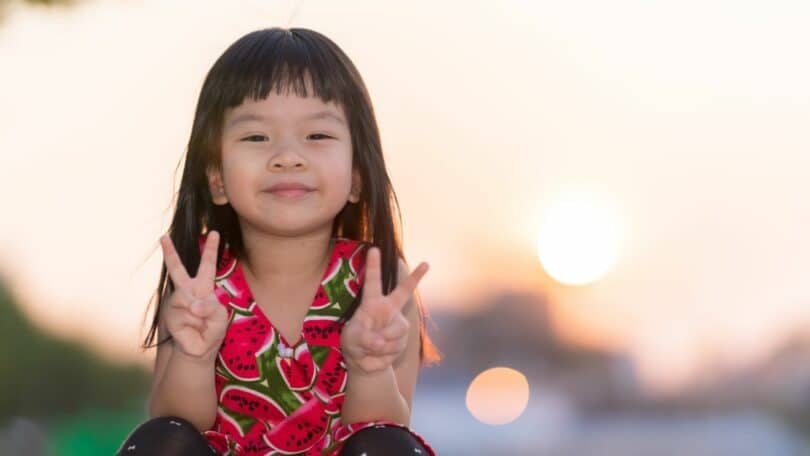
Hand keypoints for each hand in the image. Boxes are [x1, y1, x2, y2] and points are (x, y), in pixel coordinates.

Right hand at [159, 231, 229, 363]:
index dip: (211, 250)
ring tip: (202, 323)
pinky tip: (192, 328)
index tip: (214, 233)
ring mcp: (176, 302)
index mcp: (204, 287)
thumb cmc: (212, 330)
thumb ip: (211, 307)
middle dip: (170, 253)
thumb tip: (193, 304)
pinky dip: (194, 320)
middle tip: (163, 237)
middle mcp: (188, 291)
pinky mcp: (170, 314)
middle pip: (178, 270)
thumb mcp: (221, 317)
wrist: (199, 349)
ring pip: (188, 299)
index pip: (208, 265)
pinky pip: (185, 312)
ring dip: (200, 313)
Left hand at [340, 246, 428, 374]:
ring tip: (370, 348)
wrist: (365, 363)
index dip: (373, 266)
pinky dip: (383, 354)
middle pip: (403, 293)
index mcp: (372, 303)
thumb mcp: (351, 339)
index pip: (373, 282)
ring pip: (396, 332)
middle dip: (415, 278)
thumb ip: (364, 338)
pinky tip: (378, 355)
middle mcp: (388, 310)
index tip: (374, 249)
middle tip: (426, 264)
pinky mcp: (403, 339)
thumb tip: (380, 342)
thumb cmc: (354, 343)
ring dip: (381, 344)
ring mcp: (397, 325)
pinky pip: (395, 346)